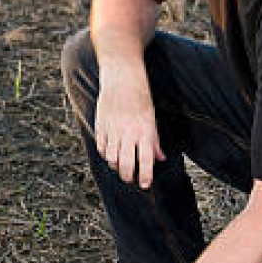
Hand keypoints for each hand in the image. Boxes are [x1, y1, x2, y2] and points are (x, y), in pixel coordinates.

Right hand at [94, 67, 162, 187]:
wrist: (122, 78)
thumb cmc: (140, 97)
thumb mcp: (152, 119)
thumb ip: (155, 141)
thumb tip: (160, 158)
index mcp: (144, 131)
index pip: (146, 161)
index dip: (145, 176)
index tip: (145, 184)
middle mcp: (128, 133)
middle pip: (126, 165)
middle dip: (128, 176)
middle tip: (131, 178)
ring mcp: (113, 130)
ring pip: (112, 159)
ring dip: (116, 166)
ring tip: (120, 165)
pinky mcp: (101, 126)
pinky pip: (101, 148)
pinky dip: (105, 155)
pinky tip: (110, 153)